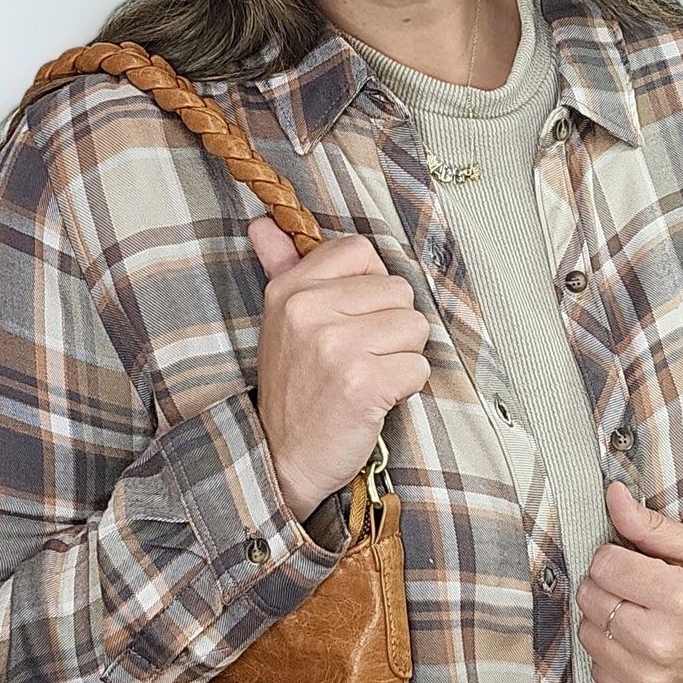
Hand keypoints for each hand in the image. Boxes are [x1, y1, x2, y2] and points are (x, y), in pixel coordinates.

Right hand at [247, 215, 430, 521]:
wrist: (283, 459)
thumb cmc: (293, 390)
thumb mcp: (279, 323)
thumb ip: (280, 267)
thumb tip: (263, 224)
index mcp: (290, 290)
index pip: (362, 250)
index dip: (372, 284)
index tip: (354, 316)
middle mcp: (310, 311)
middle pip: (399, 291)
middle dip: (392, 327)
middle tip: (359, 357)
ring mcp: (337, 346)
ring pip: (415, 327)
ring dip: (402, 357)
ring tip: (368, 377)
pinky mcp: (364, 383)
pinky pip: (419, 367)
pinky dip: (406, 387)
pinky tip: (376, 399)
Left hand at [575, 483, 682, 682]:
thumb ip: (651, 525)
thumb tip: (612, 495)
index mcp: (681, 599)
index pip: (605, 565)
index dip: (613, 557)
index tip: (630, 562)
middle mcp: (662, 643)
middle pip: (591, 599)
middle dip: (606, 587)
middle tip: (634, 589)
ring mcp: (652, 681)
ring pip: (588, 635)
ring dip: (605, 622)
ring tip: (638, 618)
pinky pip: (599, 671)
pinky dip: (612, 657)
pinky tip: (640, 648)